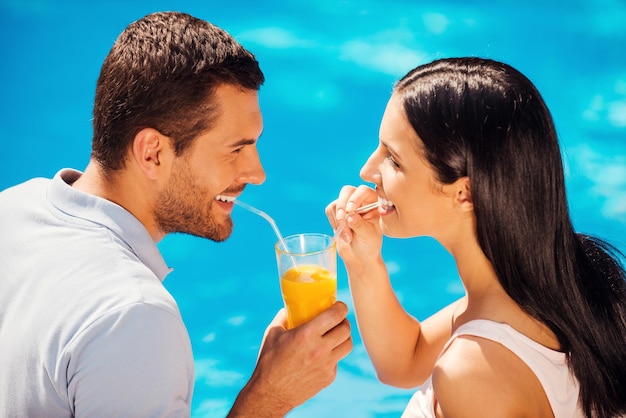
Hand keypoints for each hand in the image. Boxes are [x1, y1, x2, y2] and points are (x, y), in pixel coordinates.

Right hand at [228, 302, 351, 416]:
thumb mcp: (272, 333)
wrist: (271, 393)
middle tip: (337, 320)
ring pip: (348, 345)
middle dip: (343, 321)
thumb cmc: (269, 361)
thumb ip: (284, 317)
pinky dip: (334, 354)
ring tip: (335, 335)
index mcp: (307, 335)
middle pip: (346, 329)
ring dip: (344, 337)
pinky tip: (323, 354)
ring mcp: (326, 365)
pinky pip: (338, 360)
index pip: (336, 315)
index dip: (341, 307)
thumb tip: (290, 307)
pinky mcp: (329, 377)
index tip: (339, 306)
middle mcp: (320, 349)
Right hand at [326, 185, 382, 271]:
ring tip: (348, 236)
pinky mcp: (337, 211)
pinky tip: (342, 234)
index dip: (355, 198)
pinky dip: (333, 222)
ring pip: (337, 202)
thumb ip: (360, 225)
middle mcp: (361, 200)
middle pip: (347, 191)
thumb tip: (350, 217)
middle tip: (342, 219)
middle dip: (342, 206)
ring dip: (339, 220)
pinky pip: (330, 210)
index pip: (363, 191)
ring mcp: (348, 204)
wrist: (360, 255)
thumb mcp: (368, 235)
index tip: (350, 210)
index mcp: (374, 202)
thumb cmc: (369, 244)